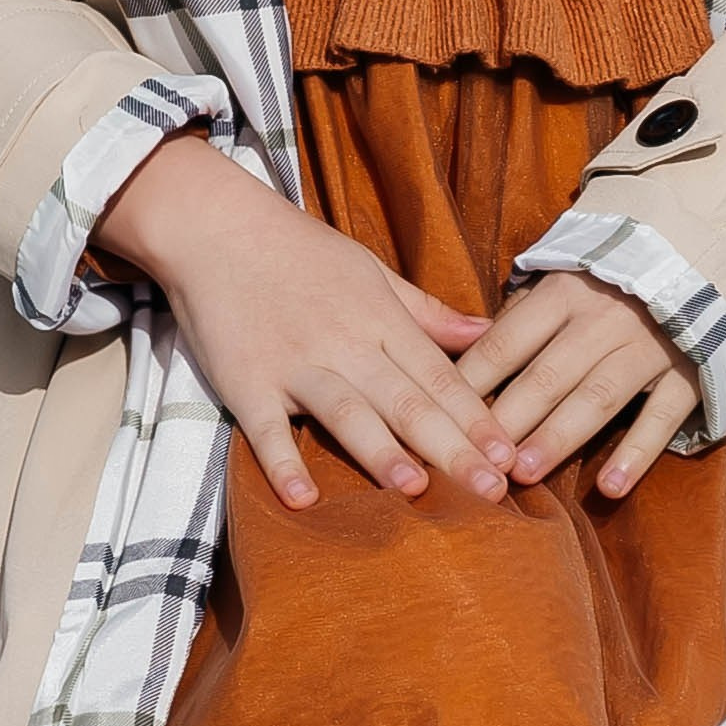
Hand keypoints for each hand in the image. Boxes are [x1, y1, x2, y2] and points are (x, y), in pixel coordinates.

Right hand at [91, 132, 516, 511]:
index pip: (438, 376)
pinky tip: (303, 499)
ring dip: (381, 452)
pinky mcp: (244, 380)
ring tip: (415, 489)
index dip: (476, 418)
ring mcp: (293, 363)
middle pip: (405, 401)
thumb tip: (486, 331)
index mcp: (380, 318)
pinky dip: (282, 462)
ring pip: (346, 411)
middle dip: (451, 448)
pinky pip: (266, 428)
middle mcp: (344, 343)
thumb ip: (427, 311)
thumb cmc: (299, 250)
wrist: (215, 226)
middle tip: (490, 492)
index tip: (509, 457)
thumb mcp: (370, 269)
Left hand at [457, 271, 700, 495]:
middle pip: (547, 374)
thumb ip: (521, 315)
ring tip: (524, 474)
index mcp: (564, 292)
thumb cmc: (613, 281)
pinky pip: (662, 417)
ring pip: (597, 397)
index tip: (440, 418)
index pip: (506, 341)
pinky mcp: (688, 373)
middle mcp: (603, 318)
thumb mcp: (564, 278)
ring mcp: (648, 346)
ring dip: (558, 436)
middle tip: (478, 458)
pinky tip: (609, 487)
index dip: (473, 380)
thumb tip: (462, 354)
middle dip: (509, 418)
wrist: (706, 257)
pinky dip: (637, 452)